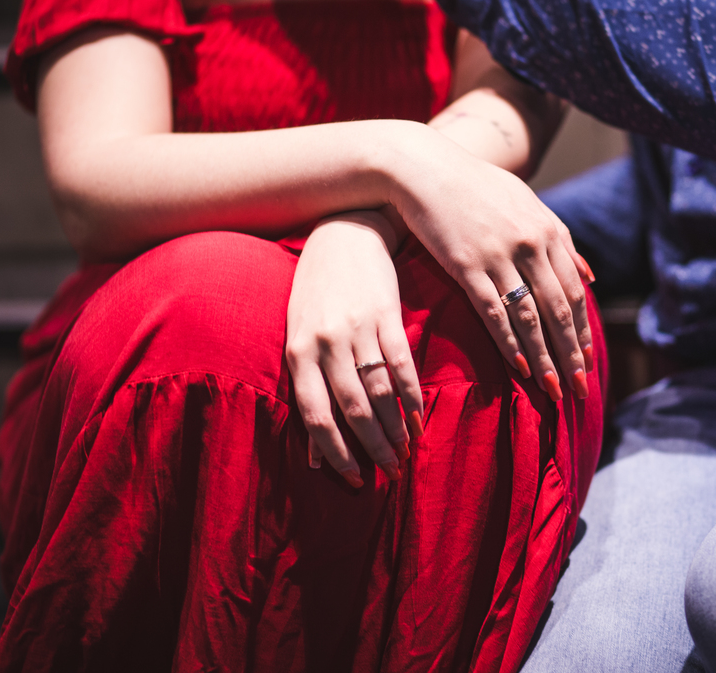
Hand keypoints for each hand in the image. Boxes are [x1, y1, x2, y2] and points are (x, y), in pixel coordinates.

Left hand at [285, 211, 423, 487]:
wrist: (345, 233)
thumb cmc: (317, 292)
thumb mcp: (300, 338)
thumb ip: (308, 392)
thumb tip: (314, 455)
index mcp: (297, 352)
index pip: (314, 415)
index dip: (335, 453)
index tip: (353, 481)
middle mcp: (324, 343)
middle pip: (350, 409)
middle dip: (371, 448)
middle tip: (389, 474)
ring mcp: (356, 328)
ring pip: (378, 391)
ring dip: (394, 428)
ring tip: (405, 452)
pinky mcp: (385, 314)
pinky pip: (401, 363)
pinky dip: (411, 396)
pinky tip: (418, 418)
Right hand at [389, 137, 594, 401]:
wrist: (424, 168)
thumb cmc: (475, 187)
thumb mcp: (526, 203)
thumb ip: (560, 240)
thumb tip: (591, 276)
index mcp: (549, 229)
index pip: (574, 291)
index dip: (582, 330)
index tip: (587, 359)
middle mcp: (531, 243)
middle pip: (559, 309)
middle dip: (572, 353)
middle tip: (581, 387)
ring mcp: (500, 254)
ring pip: (531, 317)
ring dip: (545, 357)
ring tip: (554, 389)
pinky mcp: (467, 264)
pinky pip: (494, 312)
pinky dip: (509, 342)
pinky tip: (519, 367)